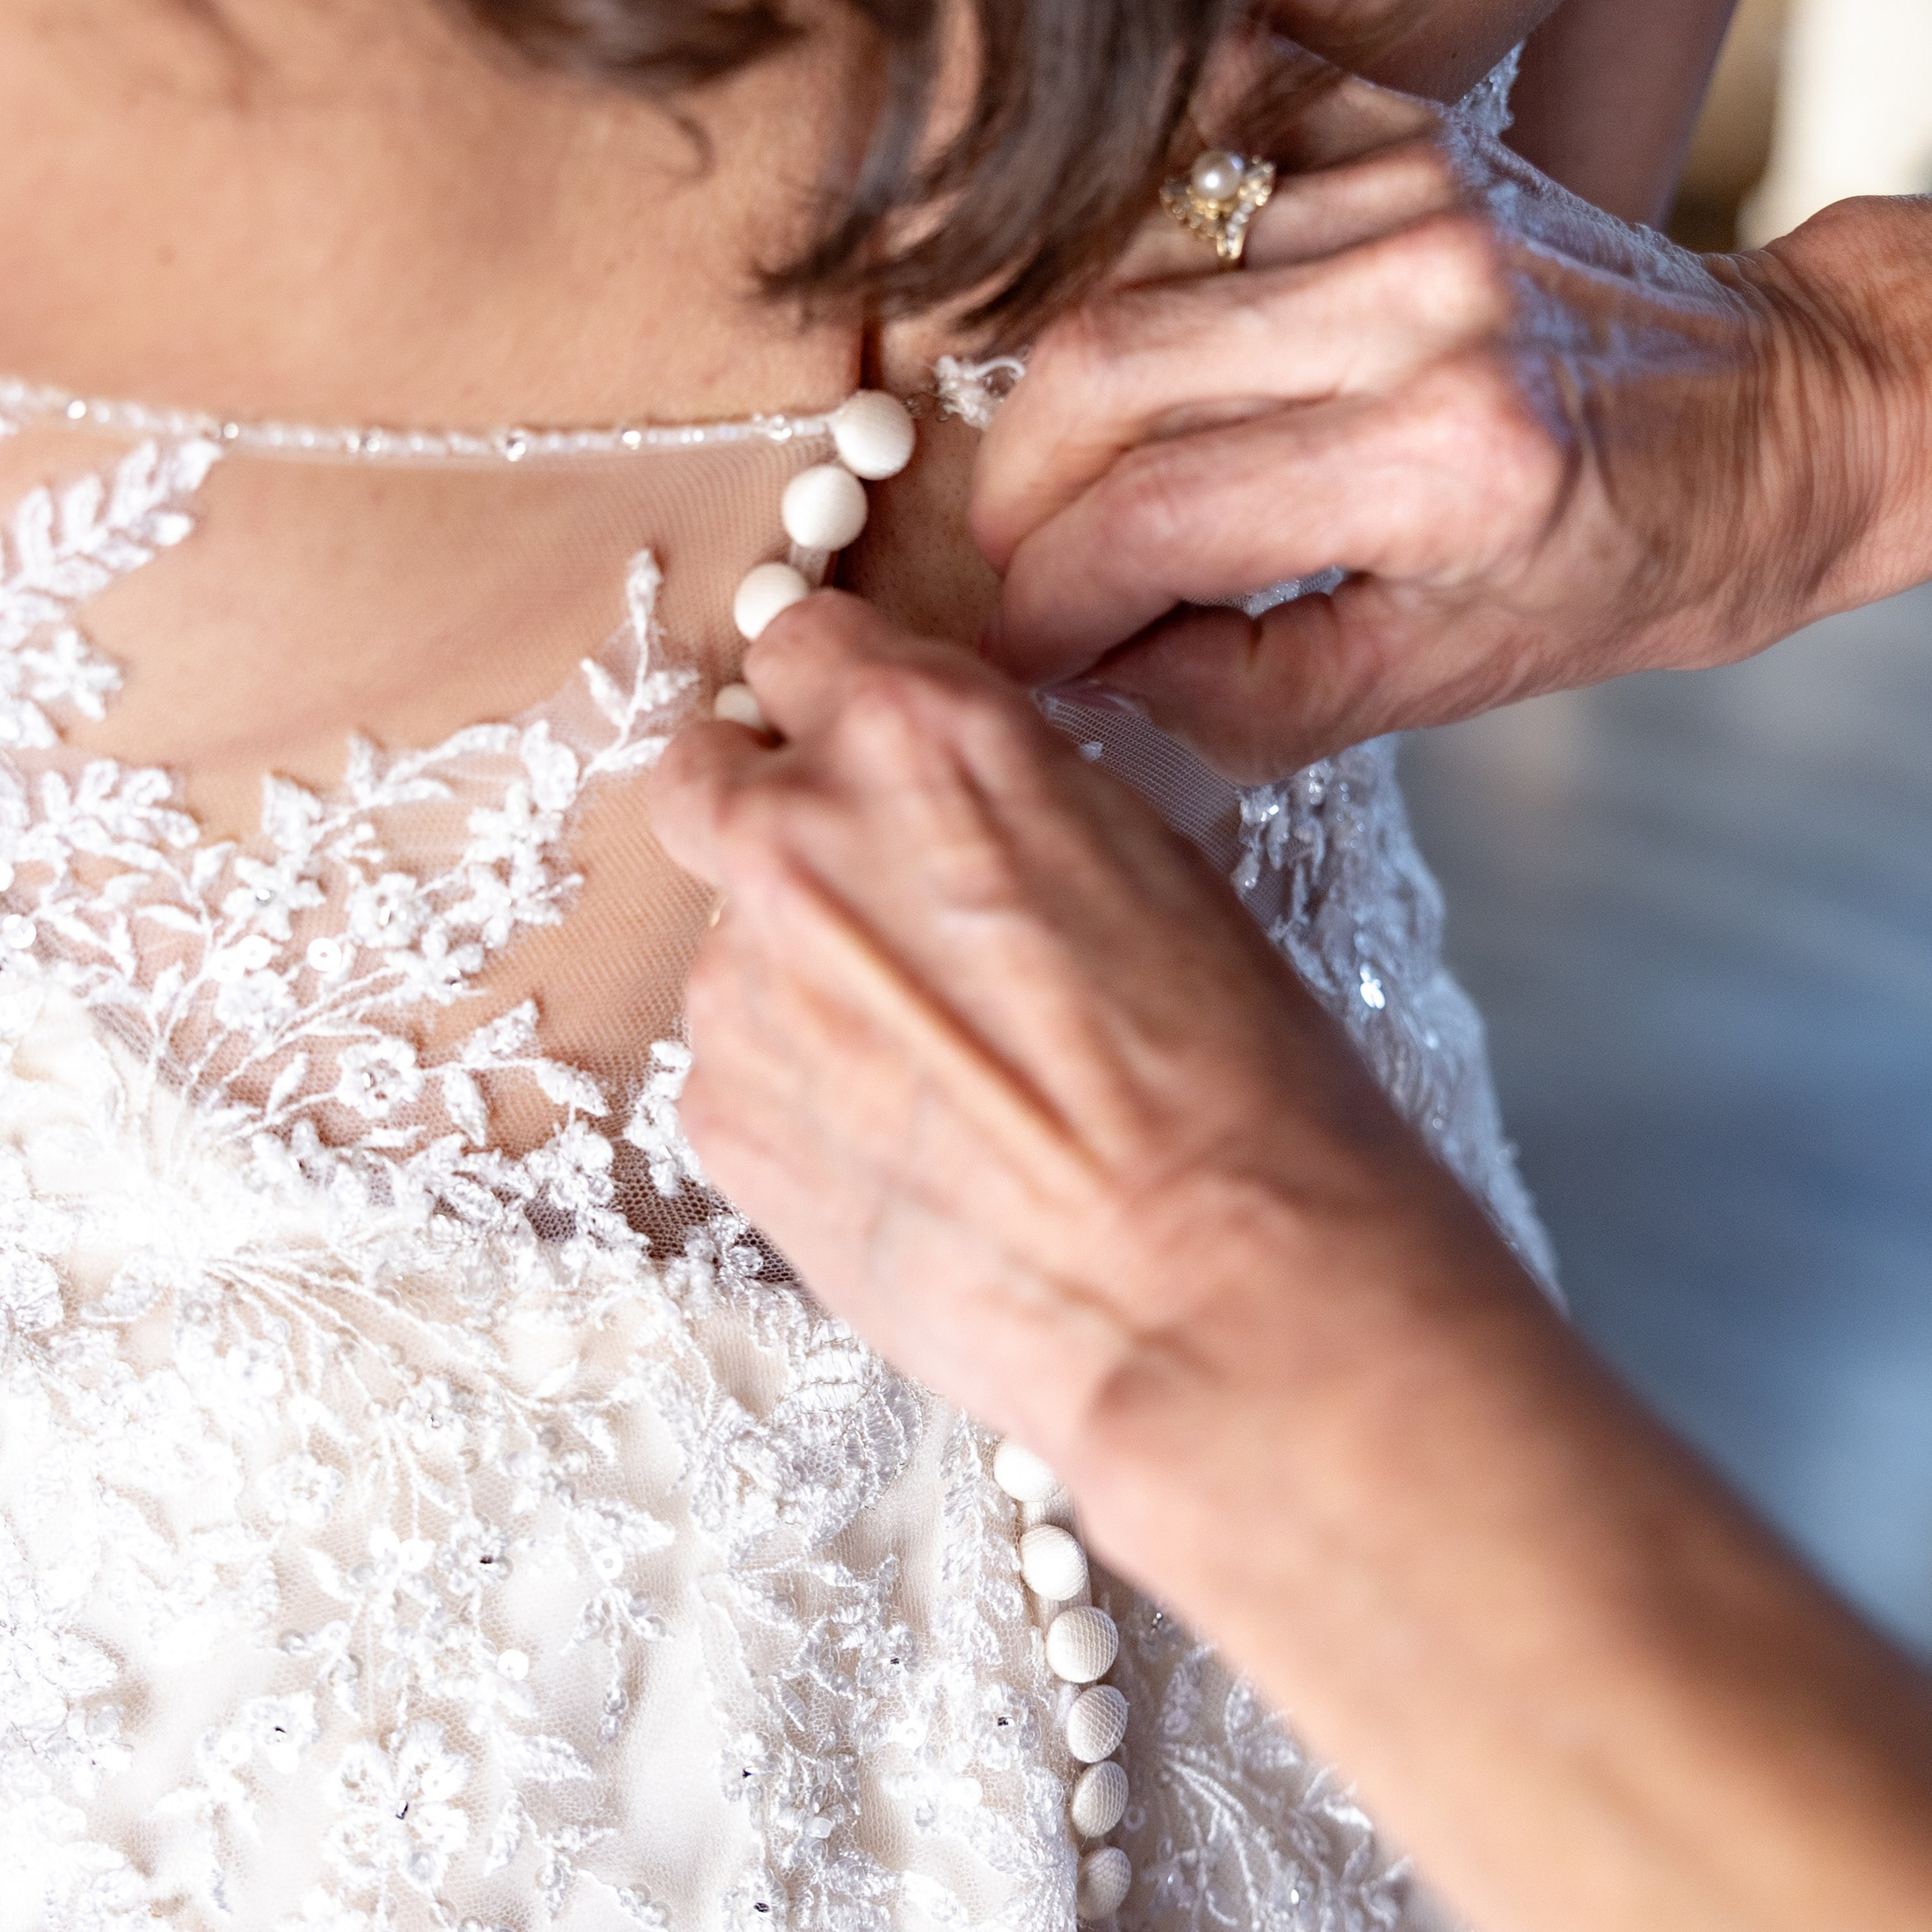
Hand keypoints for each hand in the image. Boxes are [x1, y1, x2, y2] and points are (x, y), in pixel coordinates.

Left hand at [647, 589, 1528, 1539]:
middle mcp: (798, 833)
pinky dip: (799, 1092)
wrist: (1209, 1287)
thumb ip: (1002, 799)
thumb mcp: (1143, 856)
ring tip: (931, 1070)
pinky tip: (911, 1148)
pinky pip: (735, 1066)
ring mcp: (738, 981)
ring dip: (795, 975)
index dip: (838, 702)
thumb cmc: (1231, 1077)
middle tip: (856, 891)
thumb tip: (949, 807)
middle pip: (700, 770)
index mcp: (919, 733)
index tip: (861, 751)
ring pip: (723, 939)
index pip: (804, 644)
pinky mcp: (719, 1114)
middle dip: (758, 810)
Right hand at [975, 97, 1931, 779]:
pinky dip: (1136, 232)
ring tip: (1094, 457)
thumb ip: (1238, 694)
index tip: (1019, 647)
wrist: (1778, 415)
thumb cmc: (1620, 565)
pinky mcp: (1406, 125)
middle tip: (1022, 556)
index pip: (1147, 520)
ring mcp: (1413, 190)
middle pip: (1097, 367)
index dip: (1042, 600)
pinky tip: (1151, 315)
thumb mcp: (1436, 685)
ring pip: (1123, 261)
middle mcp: (1425, 302)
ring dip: (1073, 373)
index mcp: (1447, 464)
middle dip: (1018, 487)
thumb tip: (1070, 674)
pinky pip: (1194, 147)